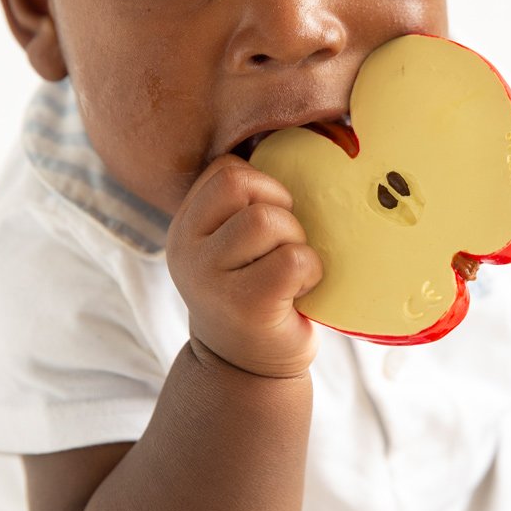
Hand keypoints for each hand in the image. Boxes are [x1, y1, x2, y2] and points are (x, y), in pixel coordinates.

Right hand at [166, 154, 322, 377]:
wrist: (249, 371)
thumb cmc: (259, 294)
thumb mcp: (237, 247)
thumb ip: (249, 207)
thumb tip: (325, 139)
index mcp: (186, 226)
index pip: (225, 170)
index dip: (263, 185)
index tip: (274, 218)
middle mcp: (186, 249)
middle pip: (243, 185)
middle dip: (281, 209)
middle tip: (286, 246)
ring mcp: (209, 278)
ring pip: (268, 220)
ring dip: (296, 242)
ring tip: (292, 272)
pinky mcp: (243, 304)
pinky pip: (293, 259)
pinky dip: (311, 270)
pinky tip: (301, 291)